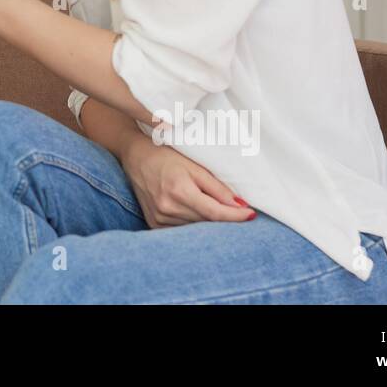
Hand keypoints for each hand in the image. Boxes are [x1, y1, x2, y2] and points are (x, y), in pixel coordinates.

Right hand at [118, 129, 253, 227]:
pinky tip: (196, 214)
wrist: (135, 156)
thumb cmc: (166, 156)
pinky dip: (192, 224)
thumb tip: (239, 205)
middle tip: (239, 211)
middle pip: (206, 222)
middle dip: (224, 218)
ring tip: (216, 210)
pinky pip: (180, 230)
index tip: (251, 215)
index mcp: (179, 190)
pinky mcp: (154, 223)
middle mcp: (167, 207)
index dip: (235, 216)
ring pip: (194, 228)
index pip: (214, 212)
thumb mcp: (194, 166)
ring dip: (208, 223)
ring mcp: (159, 218)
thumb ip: (217, 187)